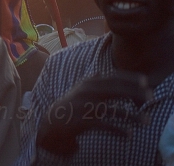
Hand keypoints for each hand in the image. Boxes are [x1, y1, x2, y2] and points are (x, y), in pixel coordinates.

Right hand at [37, 72, 151, 154]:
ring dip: (131, 116)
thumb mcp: (79, 89)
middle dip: (134, 93)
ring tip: (146, 121)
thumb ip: (91, 81)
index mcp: (89, 82)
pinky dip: (118, 130)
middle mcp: (88, 92)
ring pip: (113, 110)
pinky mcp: (84, 121)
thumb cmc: (71, 104)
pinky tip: (129, 134)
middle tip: (151, 97)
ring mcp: (86, 106)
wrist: (54, 120)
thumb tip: (99, 72)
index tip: (145, 81)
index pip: (112, 77)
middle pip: (115, 90)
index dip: (129, 78)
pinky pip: (105, 125)